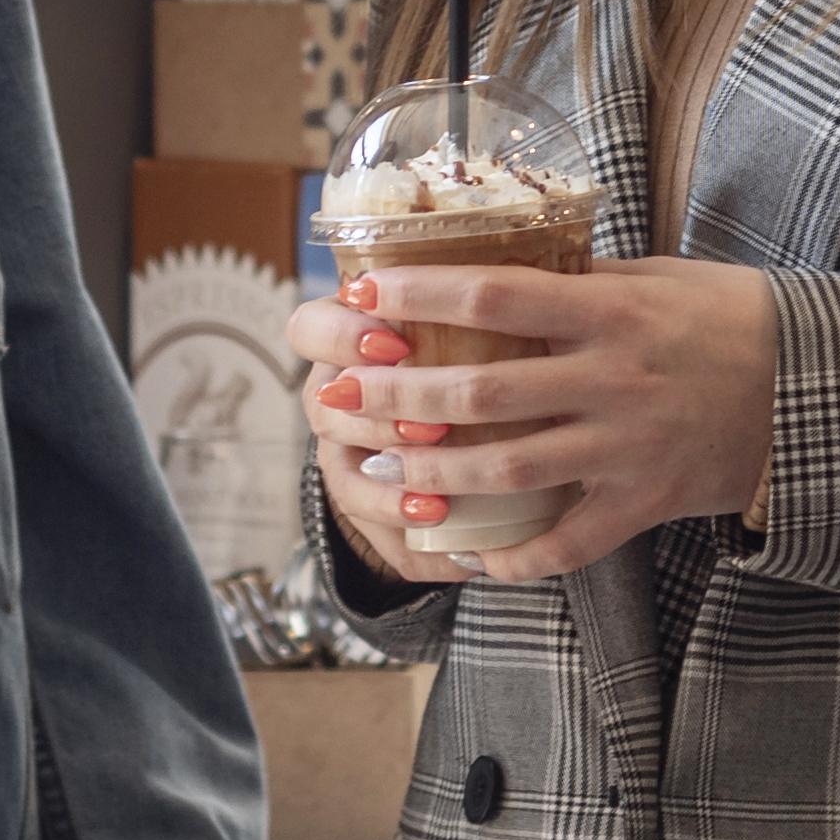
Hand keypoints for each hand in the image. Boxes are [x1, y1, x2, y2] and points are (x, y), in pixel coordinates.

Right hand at [290, 289, 456, 588]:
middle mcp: (337, 396)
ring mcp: (347, 453)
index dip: (342, 337)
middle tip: (430, 429)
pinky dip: (421, 549)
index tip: (396, 343)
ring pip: (343, 478)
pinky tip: (463, 556)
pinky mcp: (372, 507)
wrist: (460, 411)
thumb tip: (528, 282)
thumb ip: (477, 305)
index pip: (311, 328)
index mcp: (348, 338)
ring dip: (389, 493)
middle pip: (324, 409)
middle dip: (377, 422)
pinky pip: (381, 538)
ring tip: (439, 507)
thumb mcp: (464, 317)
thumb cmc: (469, 341)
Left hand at [298, 259, 778, 584]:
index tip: (364, 293)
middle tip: (335, 395)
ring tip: (373, 471)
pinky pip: (568, 543)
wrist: (812, 388)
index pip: (499, 296)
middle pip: (483, 391)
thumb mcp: (659, 277)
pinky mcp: (646, 502)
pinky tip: (463, 554)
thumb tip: (496, 267)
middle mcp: (615, 379)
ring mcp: (629, 447)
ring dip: (430, 476)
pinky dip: (511, 556)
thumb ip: (581, 280)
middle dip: (397, 396)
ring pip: (509, 470)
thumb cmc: (730, 318)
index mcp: (614, 311)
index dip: (423, 295)